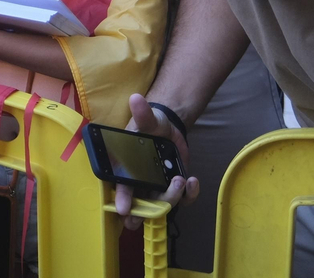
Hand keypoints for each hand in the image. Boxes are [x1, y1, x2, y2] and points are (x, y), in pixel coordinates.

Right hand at [115, 94, 198, 227]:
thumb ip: (142, 114)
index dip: (121, 199)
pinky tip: (193, 181)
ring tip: (181, 180)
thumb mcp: (147, 119)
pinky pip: (182, 201)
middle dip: (146, 213)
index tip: (123, 209)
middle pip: (140, 206)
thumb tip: (136, 99)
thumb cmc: (151, 124)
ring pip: (162, 206)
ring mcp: (157, 187)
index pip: (121, 187)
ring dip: (172, 198)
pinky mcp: (175, 188)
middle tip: (159, 208)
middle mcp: (139, 182)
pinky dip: (190, 195)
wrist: (169, 128)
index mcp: (126, 169)